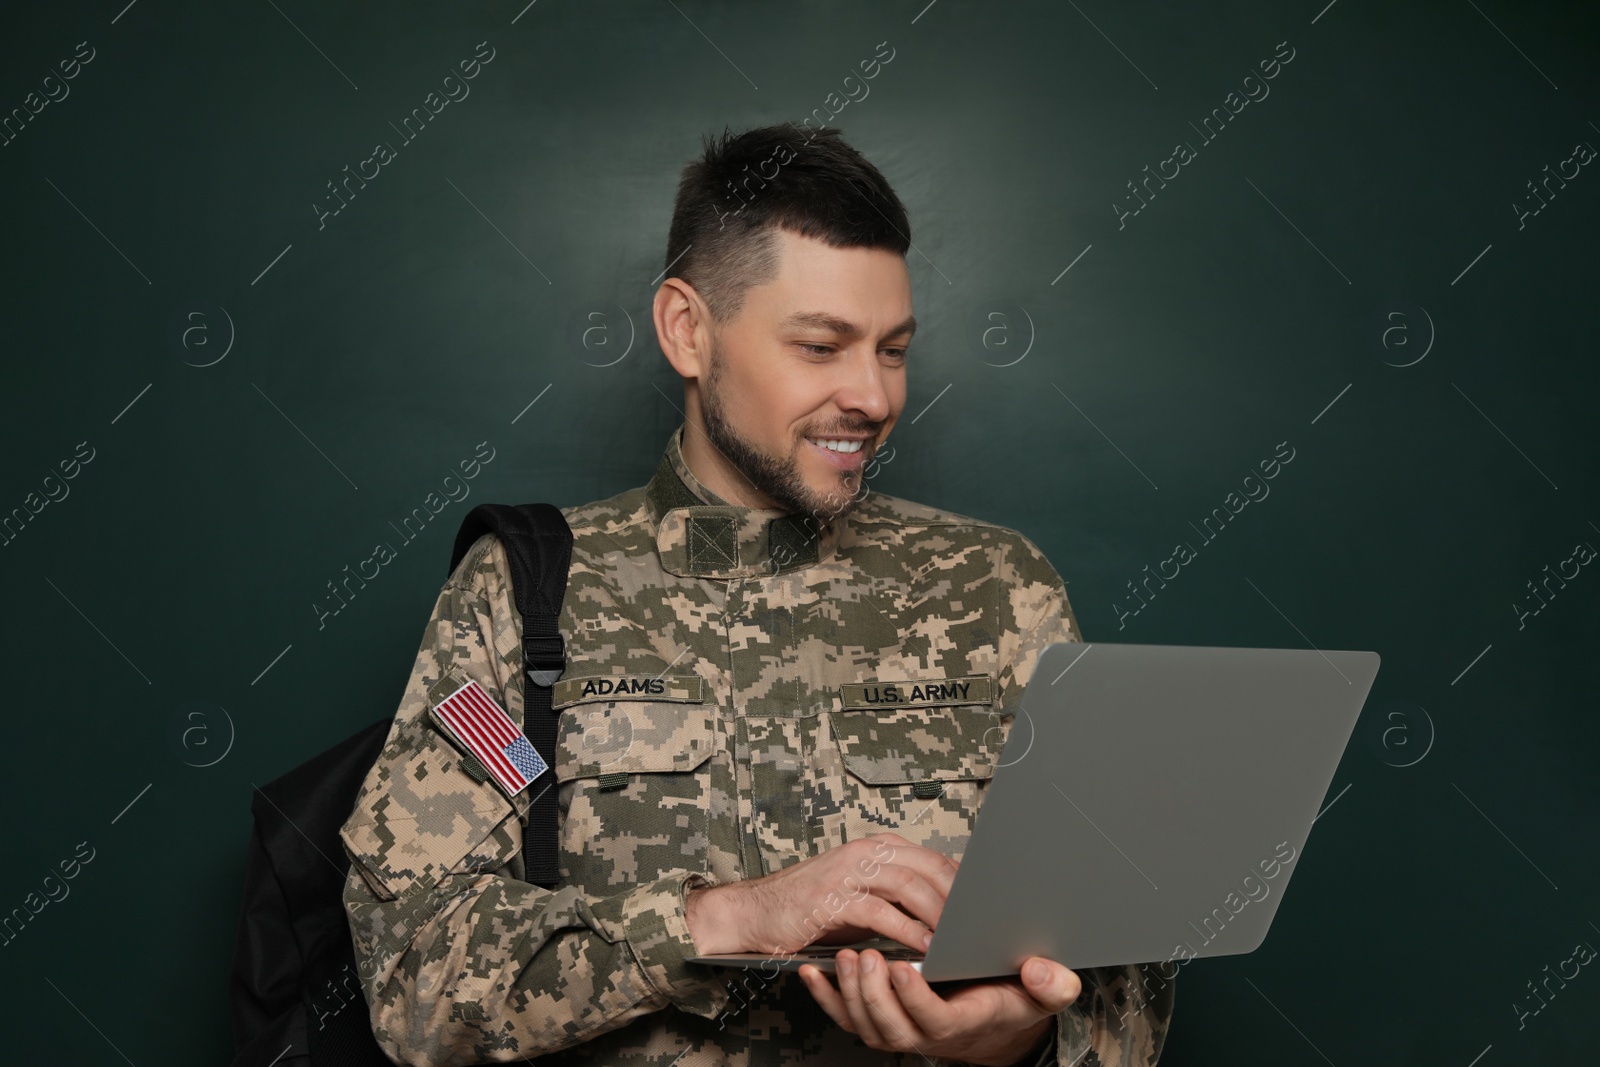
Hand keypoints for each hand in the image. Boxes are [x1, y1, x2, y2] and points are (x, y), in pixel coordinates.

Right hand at [684, 833, 957, 955]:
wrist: (757, 912)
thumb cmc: (813, 906)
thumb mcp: (862, 893)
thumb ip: (899, 897)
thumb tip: (944, 914)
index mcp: (876, 847)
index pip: (933, 859)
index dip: (963, 884)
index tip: (985, 909)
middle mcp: (864, 853)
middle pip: (927, 868)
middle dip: (958, 900)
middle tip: (979, 926)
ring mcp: (847, 872)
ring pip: (907, 885)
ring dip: (936, 914)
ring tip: (957, 938)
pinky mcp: (831, 898)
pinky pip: (878, 911)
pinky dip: (905, 930)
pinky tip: (921, 947)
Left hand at [799, 950, 1080, 1066]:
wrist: (996, 1017)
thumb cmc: (1017, 998)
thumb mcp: (1048, 991)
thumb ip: (1052, 983)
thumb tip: (1040, 970)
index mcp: (962, 1023)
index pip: (933, 1020)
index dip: (916, 999)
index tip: (904, 968)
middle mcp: (925, 1033)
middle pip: (890, 1026)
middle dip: (874, 993)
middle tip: (867, 956)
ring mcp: (899, 1028)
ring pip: (865, 1023)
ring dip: (849, 993)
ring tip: (844, 957)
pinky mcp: (881, 1018)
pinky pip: (847, 1016)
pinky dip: (825, 997)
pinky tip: (811, 972)